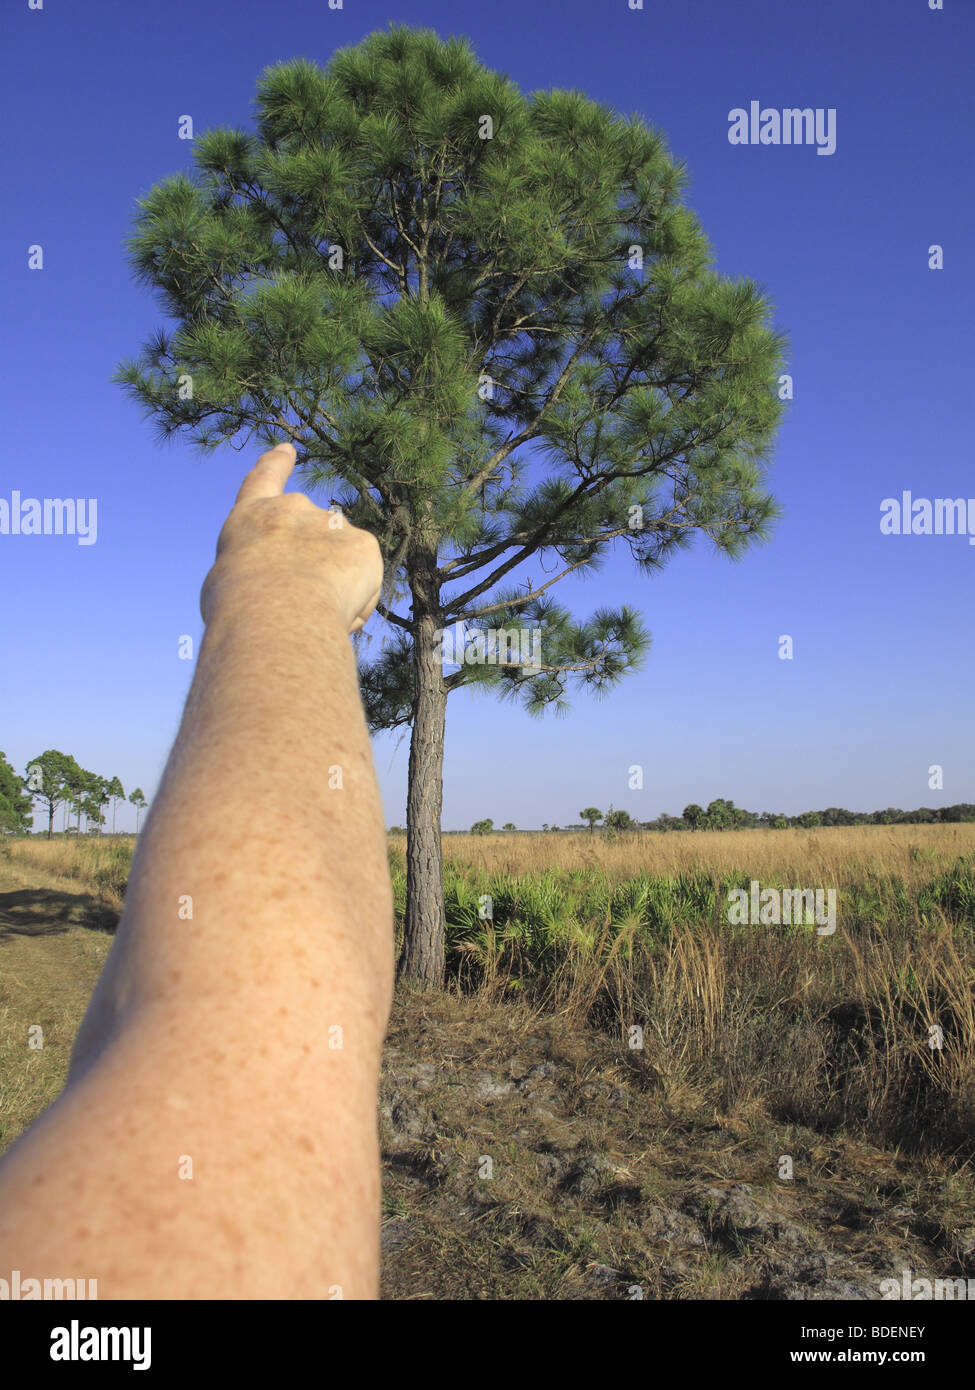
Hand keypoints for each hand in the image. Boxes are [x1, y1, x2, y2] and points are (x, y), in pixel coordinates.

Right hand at [200, 443, 382, 633]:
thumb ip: (258, 571)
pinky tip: (335, 613)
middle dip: (313, 566)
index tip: (287, 450)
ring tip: (310, 613)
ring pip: (340, 565)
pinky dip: (355, 602)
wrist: (273, 610)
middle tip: (296, 603)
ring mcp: (331, 523)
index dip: (275, 464)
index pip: (263, 480)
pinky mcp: (363, 543)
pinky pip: (365, 581)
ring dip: (333, 589)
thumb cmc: (239, 606)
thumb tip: (284, 583)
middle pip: (312, 537)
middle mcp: (293, 508)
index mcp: (251, 517)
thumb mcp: (228, 583)